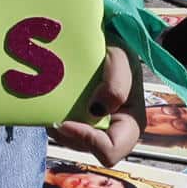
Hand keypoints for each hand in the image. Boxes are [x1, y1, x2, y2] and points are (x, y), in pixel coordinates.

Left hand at [49, 43, 143, 165]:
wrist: (100, 36)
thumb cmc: (116, 46)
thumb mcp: (121, 57)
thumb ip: (116, 84)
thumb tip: (96, 111)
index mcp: (131, 123)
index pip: (111, 151)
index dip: (89, 141)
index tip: (67, 122)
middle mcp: (114, 130)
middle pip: (87, 149)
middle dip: (69, 135)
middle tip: (56, 114)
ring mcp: (95, 126)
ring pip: (72, 142)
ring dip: (60, 126)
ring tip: (57, 100)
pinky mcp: (79, 119)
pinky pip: (62, 130)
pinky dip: (55, 118)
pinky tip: (55, 100)